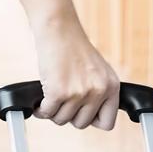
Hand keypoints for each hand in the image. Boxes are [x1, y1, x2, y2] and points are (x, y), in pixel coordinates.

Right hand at [31, 14, 119, 129]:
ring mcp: (79, 92)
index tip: (82, 111)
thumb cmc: (73, 48)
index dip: (91, 120)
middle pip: (81, 124)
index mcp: (111, 86)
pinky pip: (47, 114)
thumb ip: (99, 94)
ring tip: (52, 95)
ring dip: (53, 111)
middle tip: (63, 100)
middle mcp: (98, 90)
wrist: (58, 27)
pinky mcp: (58, 92)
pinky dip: (41, 109)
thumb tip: (90, 120)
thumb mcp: (97, 71)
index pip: (107, 123)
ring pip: (62, 120)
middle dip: (69, 115)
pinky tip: (41, 100)